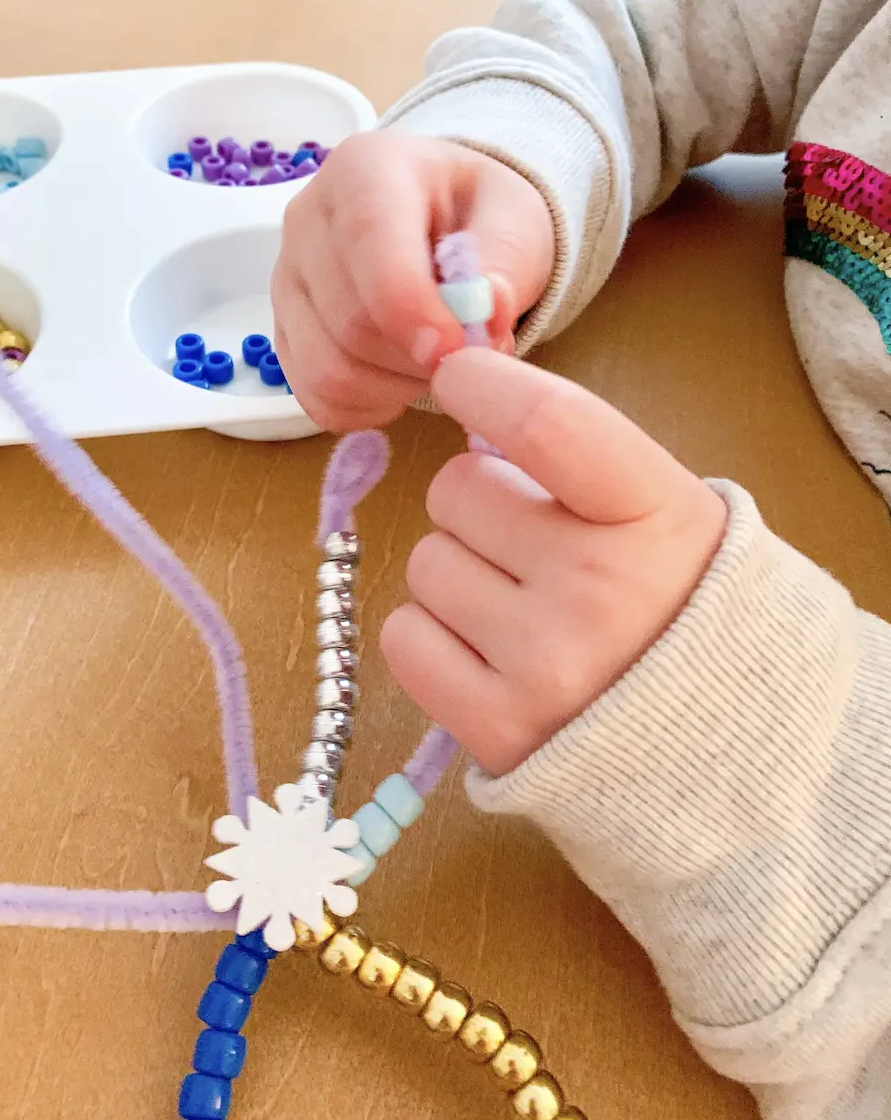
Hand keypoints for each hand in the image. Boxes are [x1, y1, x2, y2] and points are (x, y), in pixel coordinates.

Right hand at [271, 132, 554, 431]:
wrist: (445, 227)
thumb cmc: (479, 218)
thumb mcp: (515, 220)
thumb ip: (504, 262)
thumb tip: (485, 313)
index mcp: (365, 170)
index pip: (369, 241)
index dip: (411, 309)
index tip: (456, 349)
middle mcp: (307, 220)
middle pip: (351, 322)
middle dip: (419, 358)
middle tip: (468, 357)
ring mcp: (287, 280)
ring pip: (328, 369)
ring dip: (396, 389)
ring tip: (436, 367)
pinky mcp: (283, 333)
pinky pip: (314, 396)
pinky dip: (365, 408)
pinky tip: (399, 386)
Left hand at [380, 349, 727, 776]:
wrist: (716, 746)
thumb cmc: (676, 604)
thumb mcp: (666, 511)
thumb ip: (579, 456)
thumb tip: (468, 392)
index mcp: (657, 517)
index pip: (546, 423)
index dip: (482, 385)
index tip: (458, 374)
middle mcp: (600, 589)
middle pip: (456, 489)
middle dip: (475, 502)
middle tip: (525, 541)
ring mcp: (545, 665)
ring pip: (425, 564)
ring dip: (456, 574)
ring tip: (518, 608)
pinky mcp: (494, 729)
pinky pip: (402, 637)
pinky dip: (431, 635)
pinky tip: (487, 651)